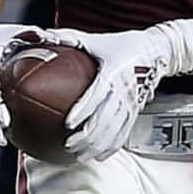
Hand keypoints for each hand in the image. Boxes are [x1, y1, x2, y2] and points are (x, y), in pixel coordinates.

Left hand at [44, 26, 177, 161]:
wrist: (153, 51)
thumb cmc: (119, 44)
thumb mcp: (94, 39)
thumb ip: (67, 39)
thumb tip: (39, 37)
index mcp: (112, 72)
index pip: (96, 95)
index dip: (83, 110)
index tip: (68, 124)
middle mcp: (123, 90)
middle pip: (105, 119)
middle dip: (87, 136)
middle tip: (68, 145)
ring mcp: (131, 103)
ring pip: (114, 130)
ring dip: (97, 146)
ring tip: (79, 156)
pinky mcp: (135, 111)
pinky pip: (124, 133)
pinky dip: (111, 147)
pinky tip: (99, 157)